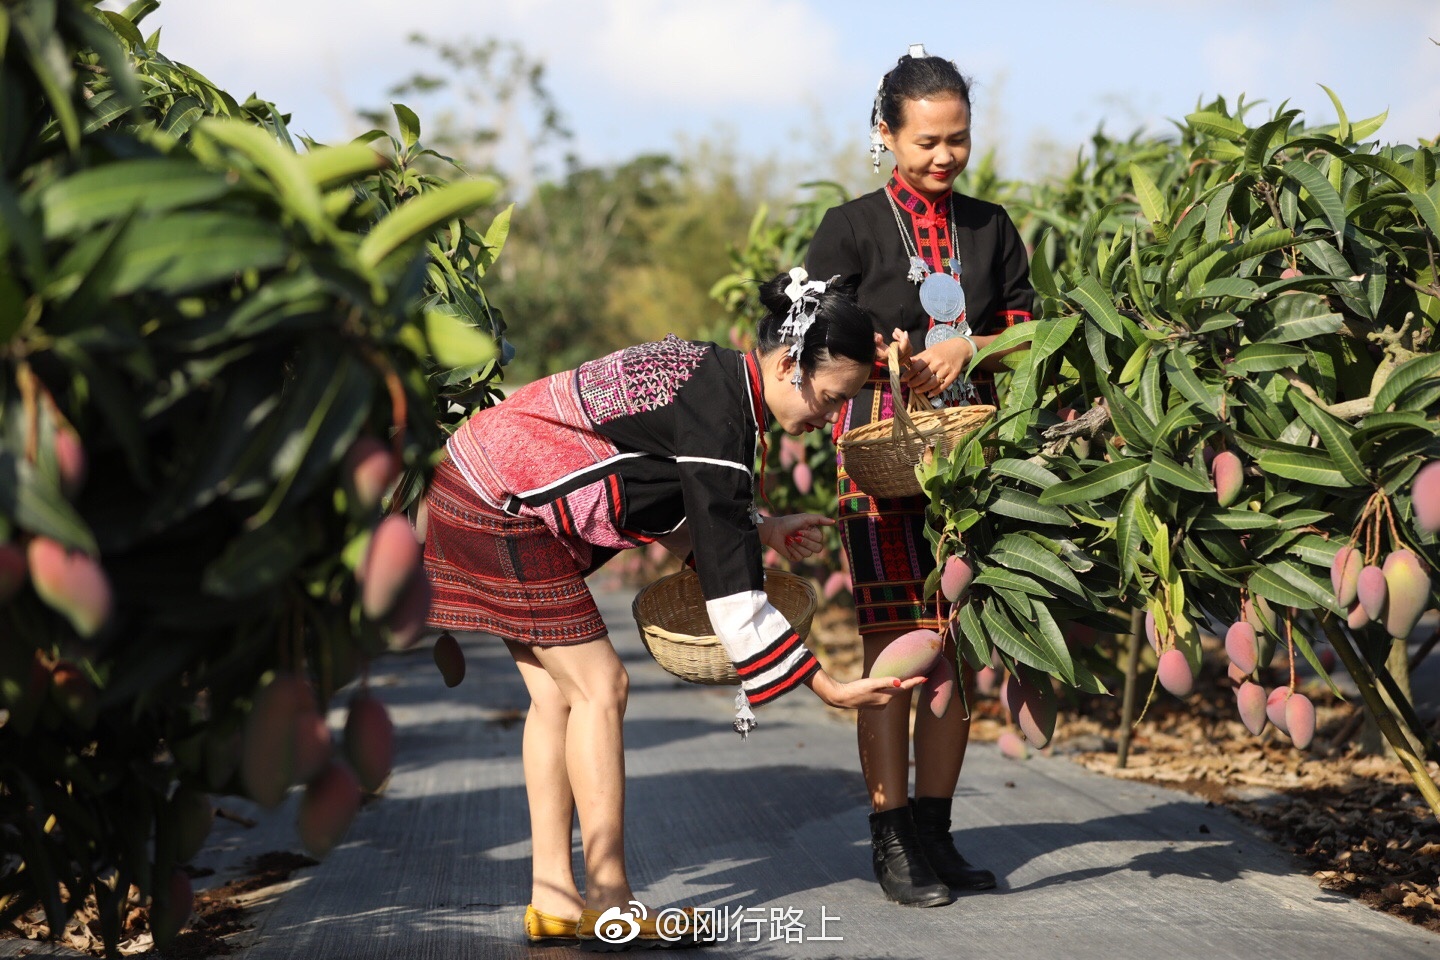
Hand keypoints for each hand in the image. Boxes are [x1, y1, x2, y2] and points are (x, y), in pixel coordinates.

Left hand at [761, 513, 834, 561]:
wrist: (773, 530)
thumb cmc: (788, 522)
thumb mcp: (805, 518)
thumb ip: (820, 519)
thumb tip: (834, 521)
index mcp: (814, 534)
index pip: (820, 539)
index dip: (810, 535)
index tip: (799, 529)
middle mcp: (810, 543)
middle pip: (818, 549)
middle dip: (805, 542)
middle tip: (795, 535)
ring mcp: (803, 551)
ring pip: (808, 554)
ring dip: (797, 545)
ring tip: (789, 539)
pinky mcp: (795, 557)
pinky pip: (799, 557)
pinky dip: (792, 550)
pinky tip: (787, 545)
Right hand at [811, 671, 925, 707]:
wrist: (842, 698)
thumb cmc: (855, 689)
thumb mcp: (871, 683)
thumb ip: (885, 682)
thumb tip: (899, 682)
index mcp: (886, 697)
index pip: (904, 688)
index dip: (915, 682)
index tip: (926, 677)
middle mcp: (885, 702)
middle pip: (900, 691)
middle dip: (910, 684)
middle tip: (921, 677)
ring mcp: (879, 704)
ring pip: (892, 693)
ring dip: (899, 687)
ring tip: (908, 680)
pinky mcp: (874, 703)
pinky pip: (886, 695)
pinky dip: (890, 690)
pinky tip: (889, 686)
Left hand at [907, 335, 972, 397]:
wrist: (961, 348)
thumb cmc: (943, 349)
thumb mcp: (930, 350)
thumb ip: (920, 357)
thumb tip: (907, 362)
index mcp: (930, 355)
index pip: (916, 367)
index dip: (908, 374)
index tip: (902, 379)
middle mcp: (938, 363)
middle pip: (923, 376)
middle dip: (914, 383)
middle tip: (909, 386)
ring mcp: (946, 370)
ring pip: (932, 383)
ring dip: (923, 389)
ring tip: (917, 391)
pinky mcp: (953, 375)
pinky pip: (943, 386)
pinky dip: (935, 392)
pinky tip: (929, 394)